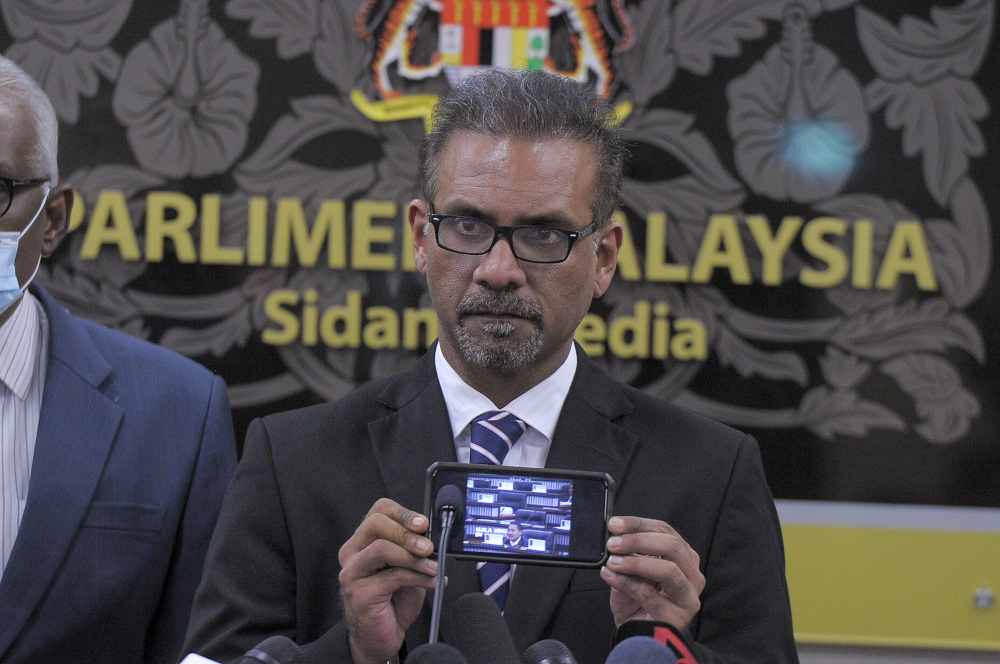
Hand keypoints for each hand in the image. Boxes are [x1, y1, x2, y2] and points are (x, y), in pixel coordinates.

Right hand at [339, 498, 438, 663]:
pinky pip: (391, 576)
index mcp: (364, 540)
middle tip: (427, 546)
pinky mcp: (359, 593)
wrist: (382, 636)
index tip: (423, 523)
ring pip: (381, 548)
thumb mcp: (408, 567)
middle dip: (406, 532)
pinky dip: (415, 576)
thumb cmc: (394, 600)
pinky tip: (429, 581)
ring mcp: (353, 572)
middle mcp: (353, 552)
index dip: (402, 513)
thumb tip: (432, 536)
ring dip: (412, 556)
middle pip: (375, 524)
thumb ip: (414, 550)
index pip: (378, 511)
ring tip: (432, 566)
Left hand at [600, 516, 704, 630]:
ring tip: (612, 561)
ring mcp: (688, 597)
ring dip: (635, 562)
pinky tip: (610, 576)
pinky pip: (651, 595)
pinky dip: (627, 583)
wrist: (636, 634)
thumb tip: (616, 534)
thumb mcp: (632, 570)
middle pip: (672, 546)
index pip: (665, 531)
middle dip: (638, 540)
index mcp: (683, 557)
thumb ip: (630, 552)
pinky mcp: (678, 617)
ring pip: (668, 570)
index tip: (615, 524)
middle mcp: (692, 575)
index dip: (639, 524)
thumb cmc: (635, 600)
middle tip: (613, 543)